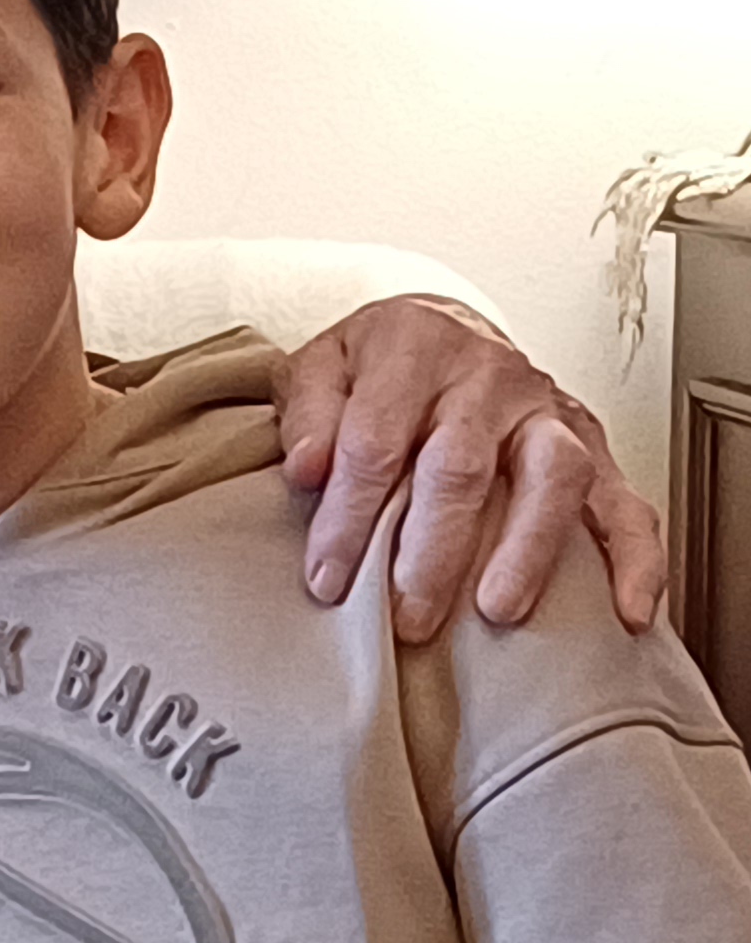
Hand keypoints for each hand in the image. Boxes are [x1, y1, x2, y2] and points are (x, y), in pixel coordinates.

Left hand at [277, 297, 665, 640]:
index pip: (375, 443)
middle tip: (408, 615)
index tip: (327, 580)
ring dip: (528, 550)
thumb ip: (307, 413)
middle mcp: (488, 376)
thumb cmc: (376, 363)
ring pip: (554, 476)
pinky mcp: (591, 442)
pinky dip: (635, 558)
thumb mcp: (321, 366)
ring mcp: (547, 410)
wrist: (444, 327)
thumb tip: (307, 470)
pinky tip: (627, 610)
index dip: (348, 517)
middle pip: (462, 467)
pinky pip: (625, 500)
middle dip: (432, 551)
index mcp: (415, 348)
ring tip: (498, 612)